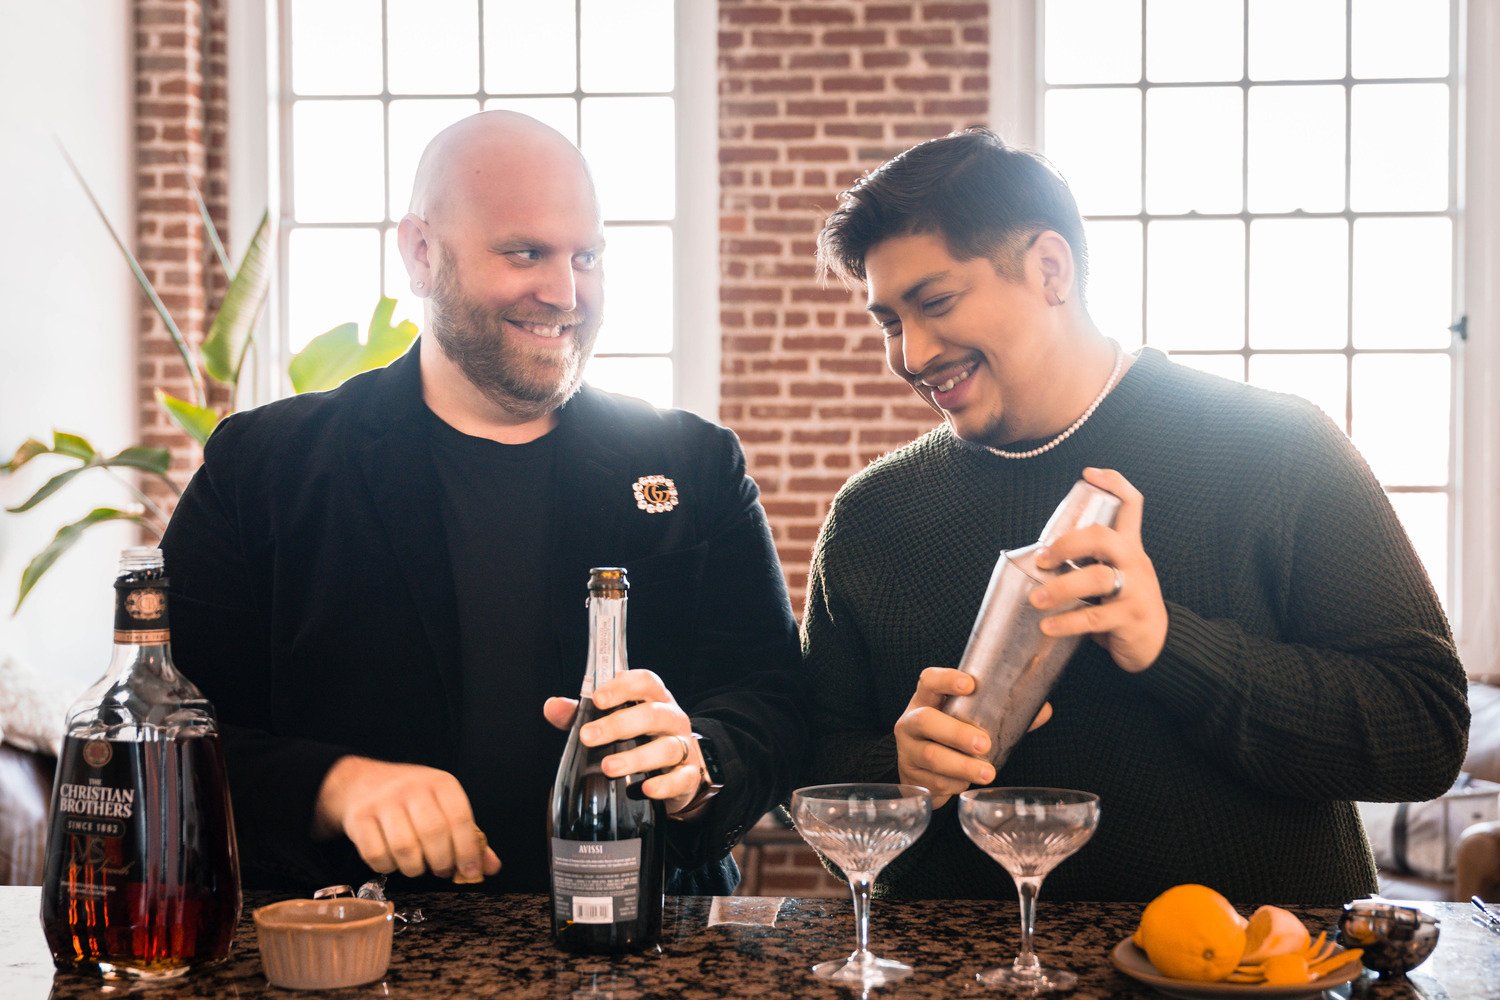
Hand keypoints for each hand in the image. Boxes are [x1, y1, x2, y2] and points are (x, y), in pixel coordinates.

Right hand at [312, 756, 500, 882]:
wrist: (362, 782)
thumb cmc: (411, 800)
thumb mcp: (444, 807)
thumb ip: (468, 836)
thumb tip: (491, 867)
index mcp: (440, 783)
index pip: (460, 818)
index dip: (468, 850)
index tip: (471, 871)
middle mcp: (412, 788)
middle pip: (433, 833)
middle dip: (442, 862)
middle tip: (442, 869)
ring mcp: (383, 802)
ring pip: (404, 848)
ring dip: (415, 868)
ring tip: (418, 866)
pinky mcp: (358, 818)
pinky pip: (376, 855)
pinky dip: (388, 867)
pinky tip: (393, 861)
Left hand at [543, 669, 704, 813]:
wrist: (678, 769)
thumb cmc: (641, 737)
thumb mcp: (613, 720)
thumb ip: (582, 713)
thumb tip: (552, 706)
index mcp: (655, 699)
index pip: (646, 682)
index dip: (623, 687)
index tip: (597, 699)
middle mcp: (672, 718)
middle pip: (653, 713)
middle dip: (619, 724)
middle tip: (588, 736)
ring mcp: (684, 746)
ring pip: (667, 747)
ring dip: (637, 757)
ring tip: (607, 767)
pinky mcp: (689, 775)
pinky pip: (681, 778)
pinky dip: (664, 784)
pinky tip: (646, 789)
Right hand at [893, 667, 1052, 809]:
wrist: (920, 770)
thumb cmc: (949, 736)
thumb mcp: (966, 721)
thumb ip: (1000, 715)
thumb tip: (1043, 710)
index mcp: (926, 700)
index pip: (929, 680)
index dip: (946, 680)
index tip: (970, 685)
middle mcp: (911, 722)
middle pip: (925, 720)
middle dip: (956, 733)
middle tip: (985, 744)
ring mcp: (908, 750)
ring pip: (932, 757)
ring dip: (962, 766)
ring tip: (988, 773)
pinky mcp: (911, 777)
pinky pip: (936, 782)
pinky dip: (956, 784)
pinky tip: (967, 784)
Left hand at [1030, 466, 1167, 672]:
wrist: (1160, 644)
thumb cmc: (1126, 605)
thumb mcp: (1117, 575)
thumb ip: (1091, 562)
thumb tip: (1040, 558)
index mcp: (1129, 549)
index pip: (1132, 505)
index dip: (1115, 483)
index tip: (1089, 474)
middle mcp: (1135, 564)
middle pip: (1104, 538)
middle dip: (1068, 545)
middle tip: (1043, 559)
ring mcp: (1136, 591)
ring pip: (1098, 578)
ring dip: (1061, 587)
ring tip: (1036, 598)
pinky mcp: (1131, 619)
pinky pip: (1095, 618)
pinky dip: (1067, 622)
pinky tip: (1048, 626)